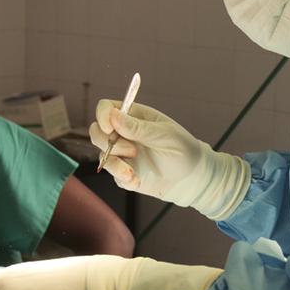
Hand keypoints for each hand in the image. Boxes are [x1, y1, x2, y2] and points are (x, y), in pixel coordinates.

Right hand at [89, 100, 249, 219]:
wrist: (193, 177)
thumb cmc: (183, 149)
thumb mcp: (164, 135)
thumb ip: (138, 127)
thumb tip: (113, 115)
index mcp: (134, 116)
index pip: (107, 108)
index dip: (103, 116)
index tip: (110, 128)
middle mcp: (124, 133)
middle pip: (96, 131)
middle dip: (108, 142)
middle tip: (133, 150)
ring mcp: (123, 154)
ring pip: (102, 154)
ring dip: (114, 164)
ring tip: (132, 172)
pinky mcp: (124, 172)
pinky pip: (112, 175)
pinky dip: (121, 178)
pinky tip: (136, 181)